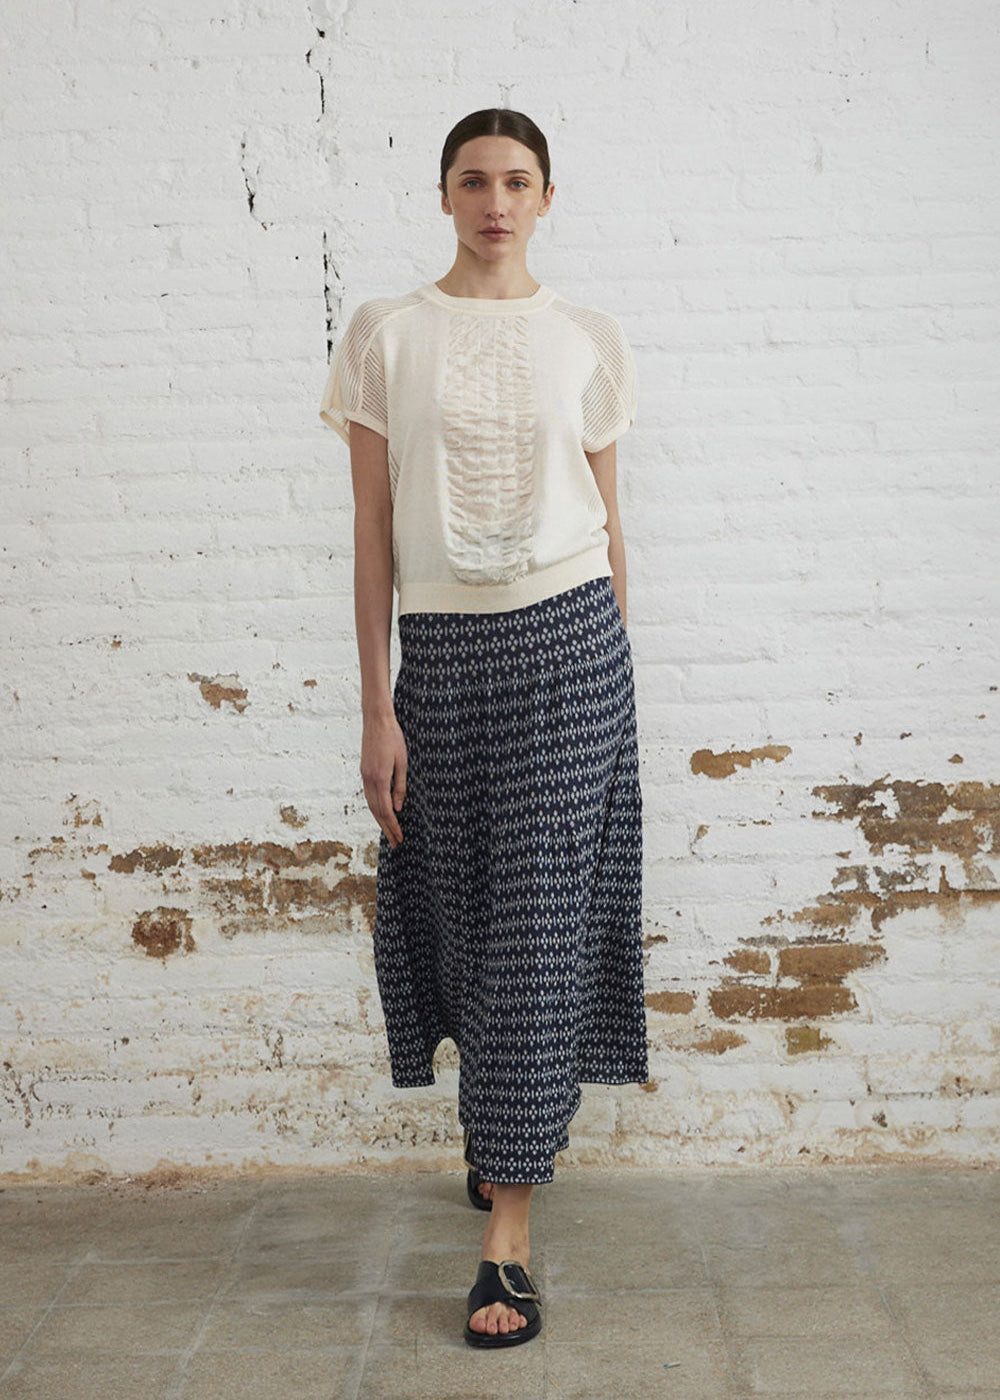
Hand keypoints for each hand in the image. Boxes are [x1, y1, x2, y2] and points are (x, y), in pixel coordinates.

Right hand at [360, 710, 407, 847]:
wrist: (376, 720)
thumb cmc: (394, 738)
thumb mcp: (402, 762)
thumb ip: (400, 786)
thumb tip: (399, 808)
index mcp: (380, 778)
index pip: (386, 810)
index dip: (393, 826)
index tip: (400, 838)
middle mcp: (369, 780)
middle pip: (377, 811)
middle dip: (386, 828)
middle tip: (395, 843)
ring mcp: (364, 776)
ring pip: (371, 804)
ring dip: (380, 820)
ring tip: (388, 833)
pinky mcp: (364, 771)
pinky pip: (369, 795)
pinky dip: (375, 808)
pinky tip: (381, 813)